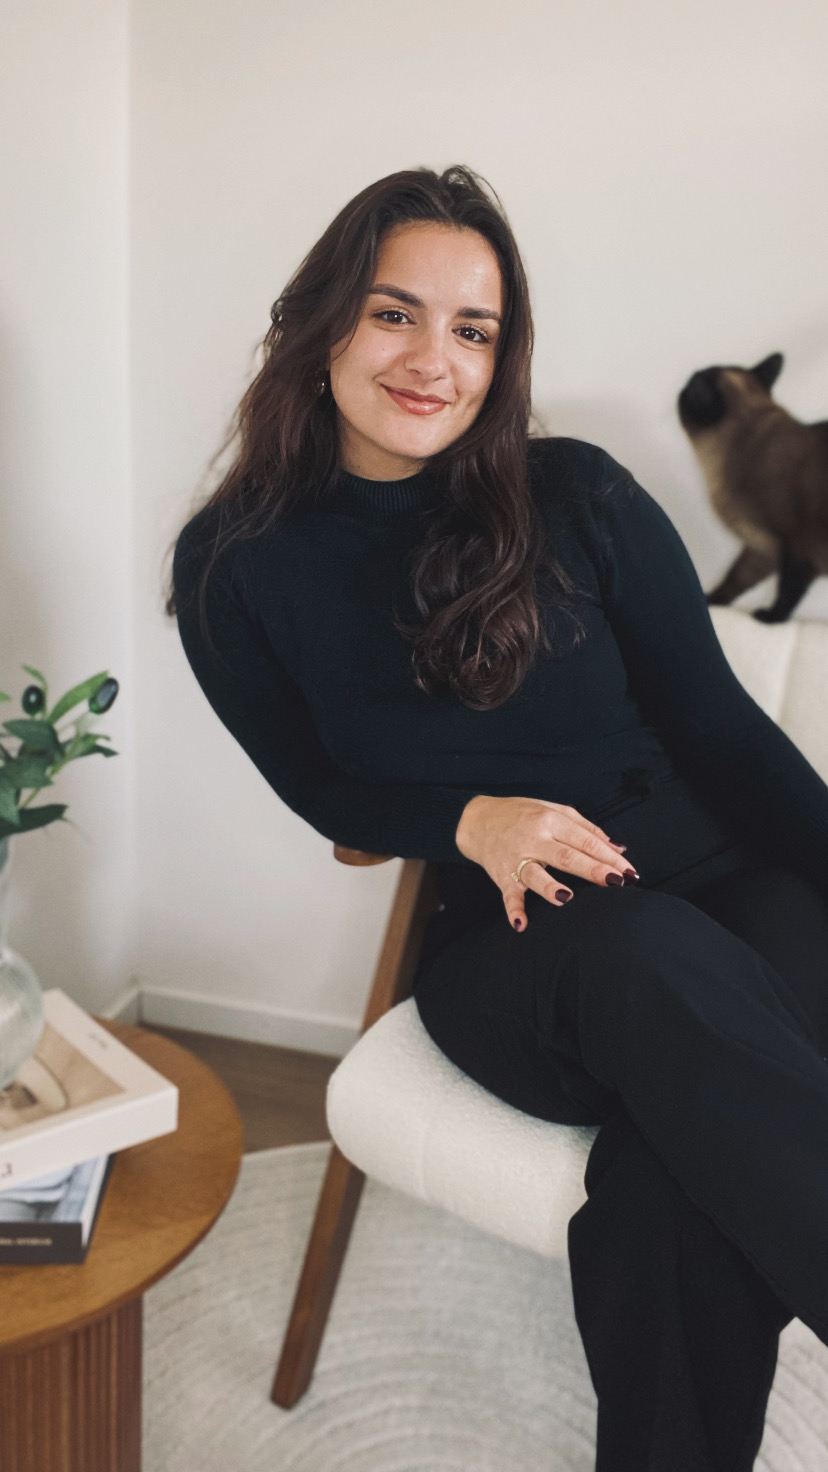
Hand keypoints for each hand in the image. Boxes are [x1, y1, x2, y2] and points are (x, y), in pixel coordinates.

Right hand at [455, 794, 638, 931]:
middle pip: (566, 856)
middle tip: (616, 881)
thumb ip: (587, 829)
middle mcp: (534, 839)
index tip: (630, 872)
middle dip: (592, 869)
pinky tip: (521, 923)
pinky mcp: (501, 875)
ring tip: (567, 897)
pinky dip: (513, 909)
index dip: (609, 856)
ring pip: (535, 874)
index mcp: (550, 821)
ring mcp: (516, 858)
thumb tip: (618, 848)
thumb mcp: (555, 811)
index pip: (585, 840)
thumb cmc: (522, 815)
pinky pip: (508, 894)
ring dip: (550, 887)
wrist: (477, 820)